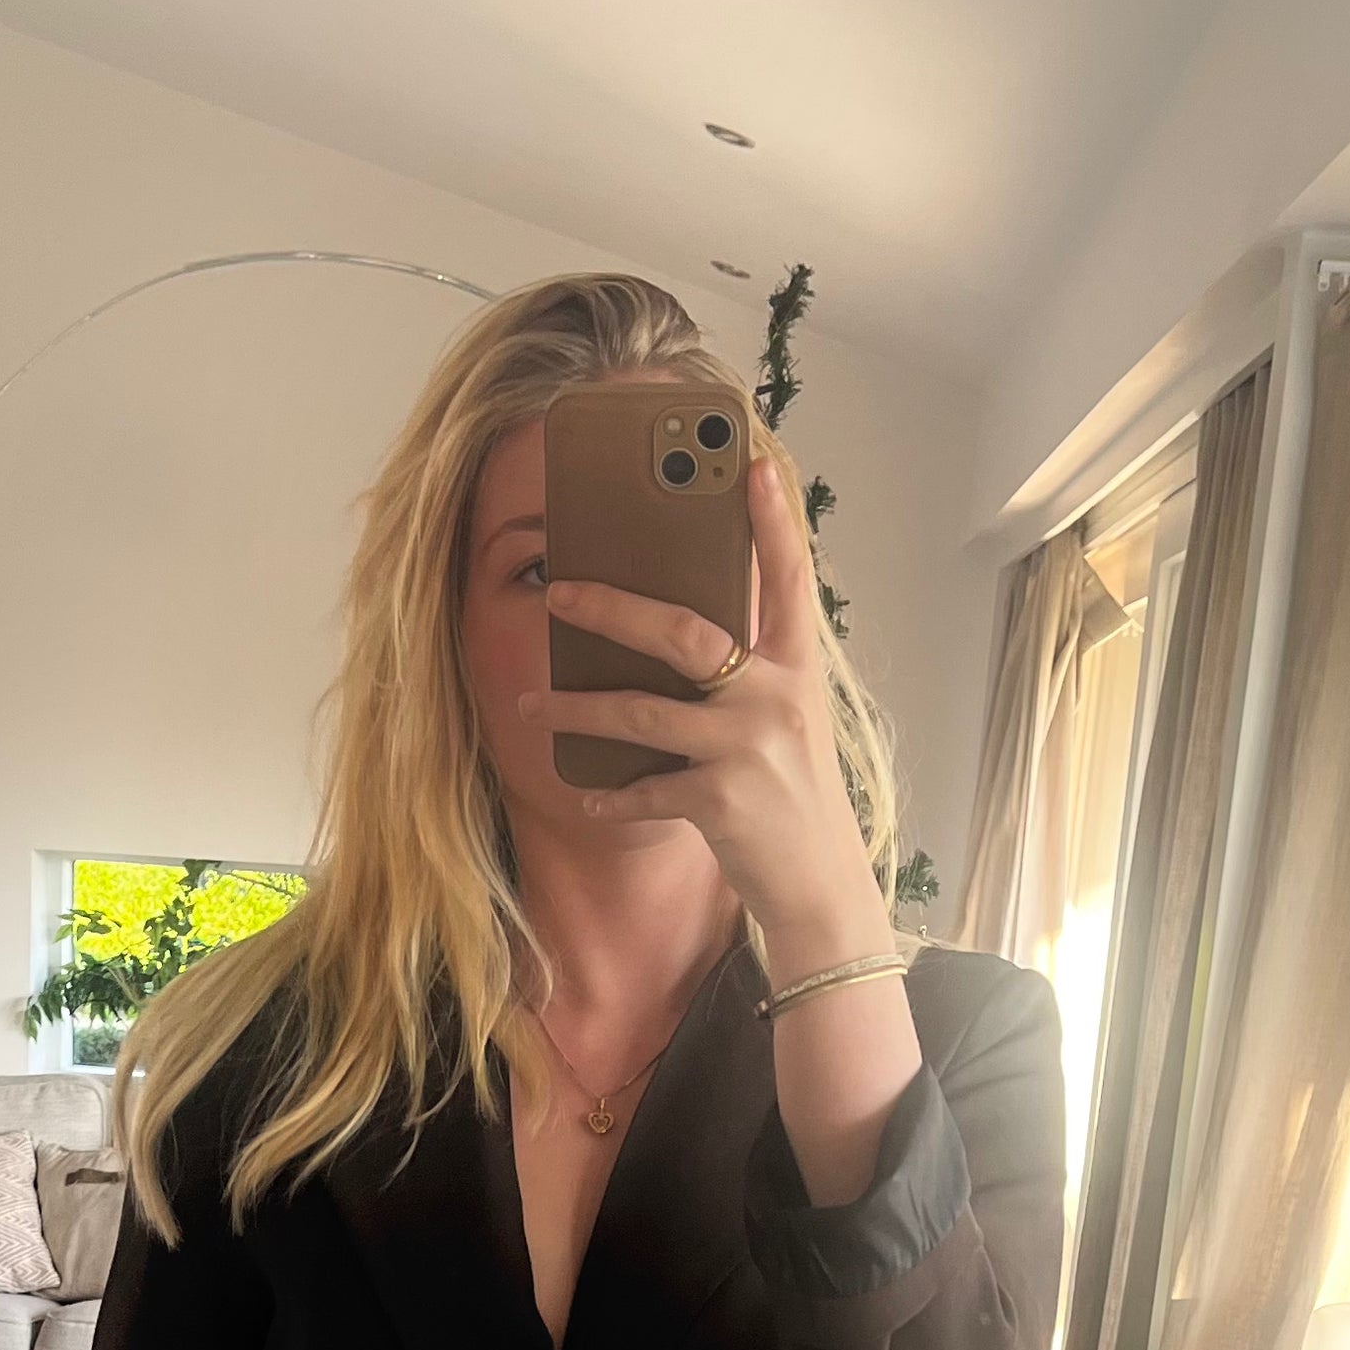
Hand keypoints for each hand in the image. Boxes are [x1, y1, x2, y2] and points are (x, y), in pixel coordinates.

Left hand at [520, 452, 891, 973]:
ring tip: (528, 702)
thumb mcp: (787, 723)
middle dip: (613, 610)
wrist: (821, 885)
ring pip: (643, 713)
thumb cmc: (794, 798)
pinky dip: (609, 795)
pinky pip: (646, 790)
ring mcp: (748, 750)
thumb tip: (676, 636)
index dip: (770, 522)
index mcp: (795, 669)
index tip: (751, 463)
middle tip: (559, 593)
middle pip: (684, 634)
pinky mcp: (723, 803)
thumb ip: (747, 676)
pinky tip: (584, 795)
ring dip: (576, 708)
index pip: (787, 580)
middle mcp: (774, 699)